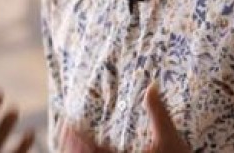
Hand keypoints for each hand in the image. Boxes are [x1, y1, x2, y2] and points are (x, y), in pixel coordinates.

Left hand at [60, 83, 189, 152]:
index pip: (94, 151)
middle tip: (64, 126)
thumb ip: (158, 112)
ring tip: (69, 135)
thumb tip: (152, 86)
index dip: (78, 137)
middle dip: (71, 144)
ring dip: (77, 151)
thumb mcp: (169, 137)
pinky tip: (89, 146)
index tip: (69, 123)